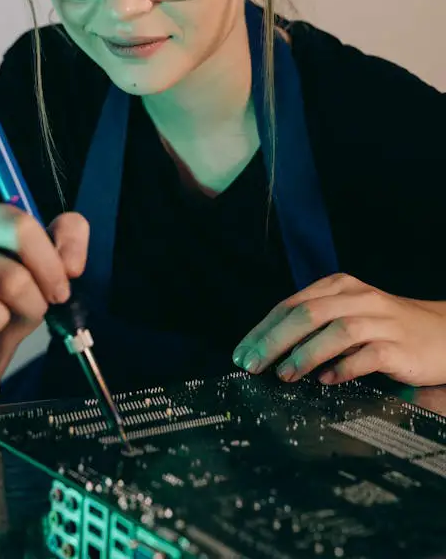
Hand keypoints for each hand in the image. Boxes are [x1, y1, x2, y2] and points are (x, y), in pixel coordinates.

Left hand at [232, 272, 445, 386]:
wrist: (444, 333)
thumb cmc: (390, 327)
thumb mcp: (349, 313)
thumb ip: (316, 324)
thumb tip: (272, 349)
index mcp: (339, 287)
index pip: (291, 304)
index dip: (263, 329)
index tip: (242, 352)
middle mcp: (357, 298)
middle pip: (306, 313)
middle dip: (273, 340)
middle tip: (253, 364)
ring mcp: (379, 320)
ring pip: (334, 330)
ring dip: (304, 353)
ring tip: (285, 374)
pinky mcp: (398, 346)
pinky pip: (366, 355)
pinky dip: (343, 367)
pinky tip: (327, 380)